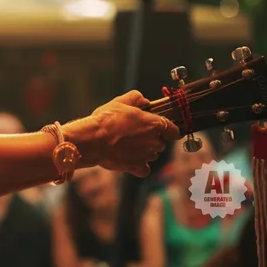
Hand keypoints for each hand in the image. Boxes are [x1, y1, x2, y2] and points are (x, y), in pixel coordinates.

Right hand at [65, 90, 180, 176]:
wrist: (93, 140)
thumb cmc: (106, 119)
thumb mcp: (120, 101)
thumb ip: (136, 98)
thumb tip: (144, 101)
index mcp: (154, 124)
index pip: (174, 130)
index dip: (169, 130)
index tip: (163, 129)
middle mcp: (155, 142)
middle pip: (161, 142)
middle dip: (152, 139)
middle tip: (135, 133)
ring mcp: (147, 156)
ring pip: (153, 155)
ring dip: (145, 151)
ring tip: (127, 145)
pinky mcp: (136, 167)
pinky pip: (144, 169)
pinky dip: (139, 165)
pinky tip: (130, 159)